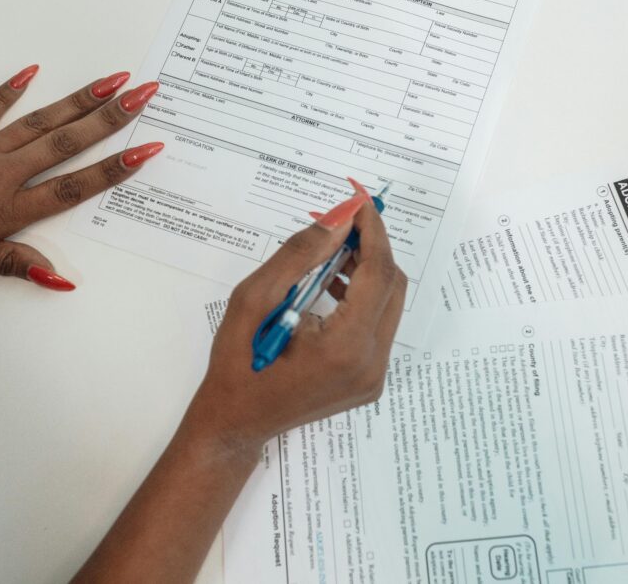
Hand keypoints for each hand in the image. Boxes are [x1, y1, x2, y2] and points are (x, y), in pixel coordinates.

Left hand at [0, 65, 163, 289]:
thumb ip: (10, 263)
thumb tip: (57, 276)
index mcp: (4, 210)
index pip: (73, 186)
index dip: (114, 168)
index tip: (146, 149)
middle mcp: (0, 173)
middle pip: (68, 142)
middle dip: (112, 117)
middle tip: (145, 94)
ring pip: (41, 120)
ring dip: (79, 99)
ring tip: (111, 80)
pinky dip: (12, 89)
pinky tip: (32, 72)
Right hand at [185, 189, 406, 454]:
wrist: (235, 425)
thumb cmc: (236, 364)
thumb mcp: (253, 300)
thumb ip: (299, 255)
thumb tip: (338, 220)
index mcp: (344, 346)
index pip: (378, 273)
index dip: (372, 232)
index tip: (358, 202)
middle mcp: (370, 364)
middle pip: (392, 287)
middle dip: (371, 248)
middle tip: (340, 226)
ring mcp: (374, 376)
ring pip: (389, 305)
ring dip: (367, 273)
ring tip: (331, 256)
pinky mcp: (370, 380)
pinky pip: (378, 326)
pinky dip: (363, 299)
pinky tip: (333, 287)